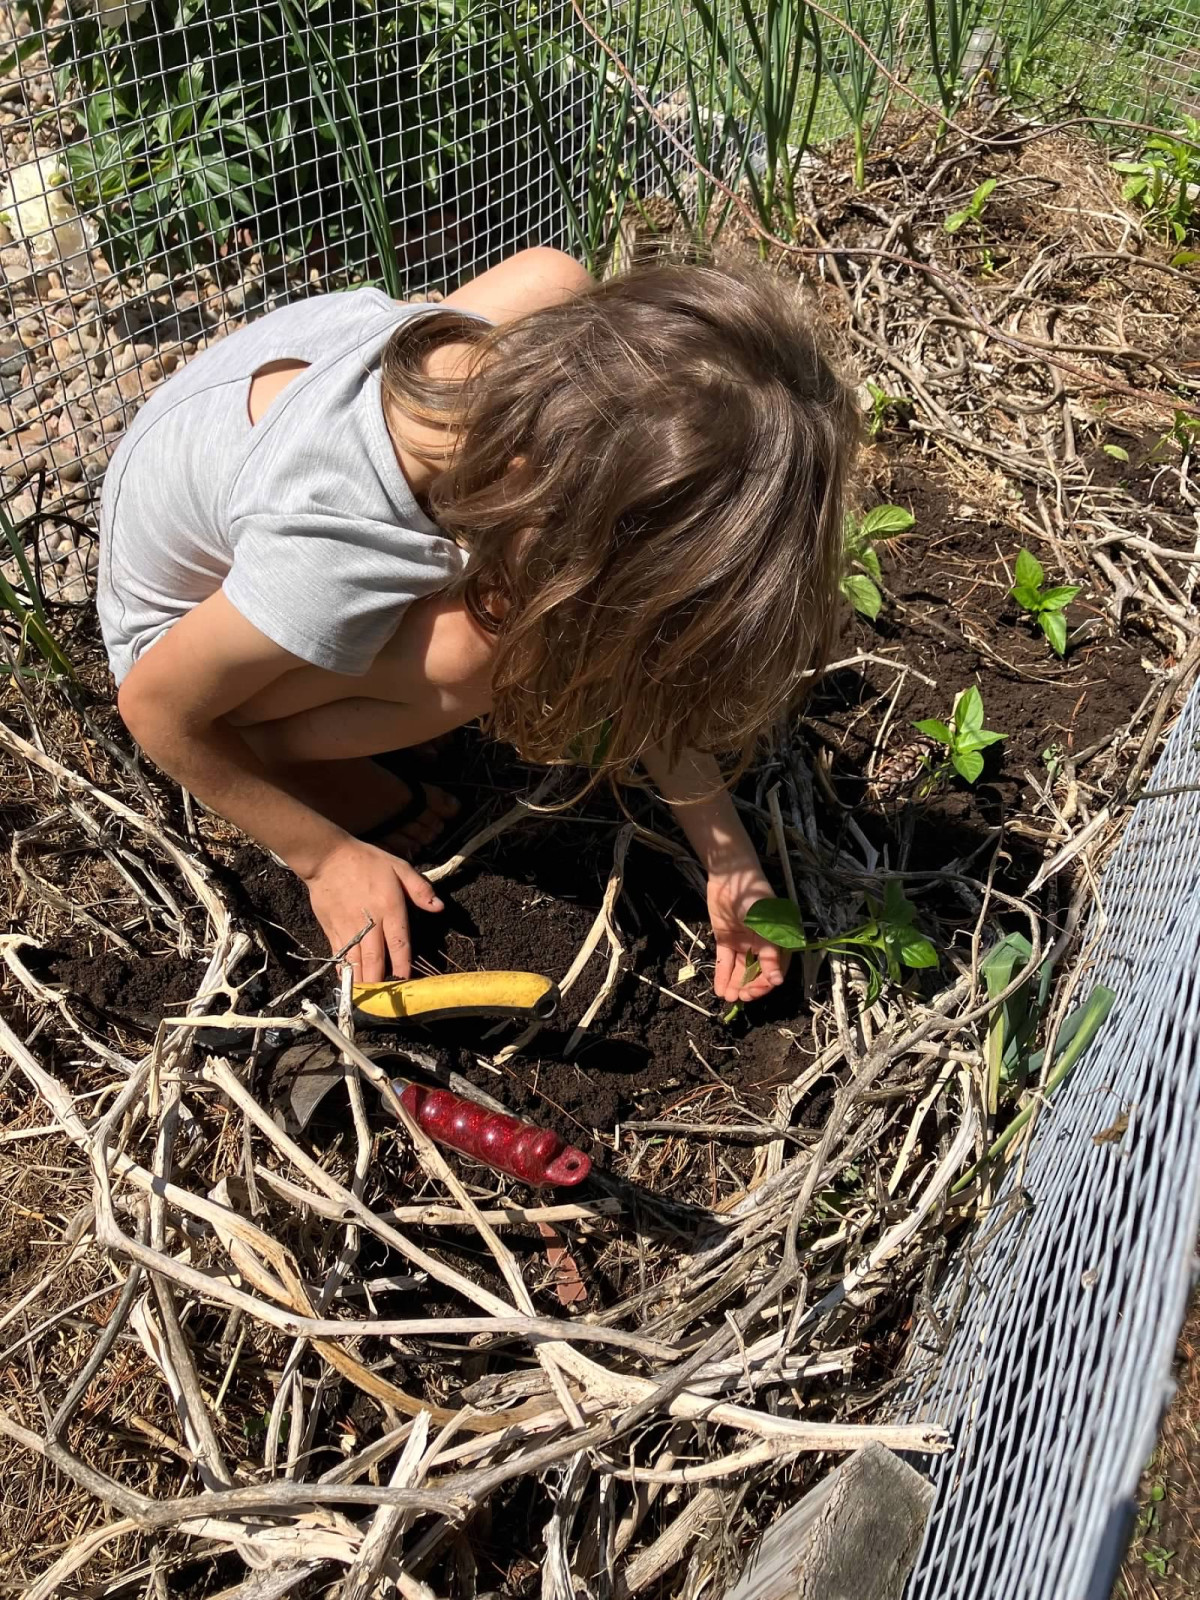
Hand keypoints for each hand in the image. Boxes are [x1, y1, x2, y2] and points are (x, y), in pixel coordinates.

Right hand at [302, 837, 442, 983]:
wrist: (328, 857)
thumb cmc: (367, 861)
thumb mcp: (399, 867)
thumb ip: (420, 889)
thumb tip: (439, 907)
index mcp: (390, 908)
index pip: (399, 943)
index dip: (403, 965)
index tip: (406, 981)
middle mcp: (369, 922)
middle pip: (376, 958)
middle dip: (380, 981)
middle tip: (385, 1000)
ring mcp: (348, 927)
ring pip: (356, 961)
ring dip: (362, 981)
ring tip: (367, 997)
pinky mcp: (331, 928)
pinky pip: (339, 955)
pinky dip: (344, 970)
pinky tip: (348, 981)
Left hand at [707, 862, 788, 1003]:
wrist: (731, 877)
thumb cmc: (754, 897)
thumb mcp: (767, 925)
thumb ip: (771, 953)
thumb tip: (777, 980)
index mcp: (777, 941)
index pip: (774, 969)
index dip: (765, 983)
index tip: (754, 991)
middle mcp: (761, 944)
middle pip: (757, 973)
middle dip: (749, 987)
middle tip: (739, 996)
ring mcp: (743, 943)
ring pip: (740, 970)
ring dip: (735, 985)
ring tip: (728, 998)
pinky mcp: (726, 939)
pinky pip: (726, 961)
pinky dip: (723, 975)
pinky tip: (719, 989)